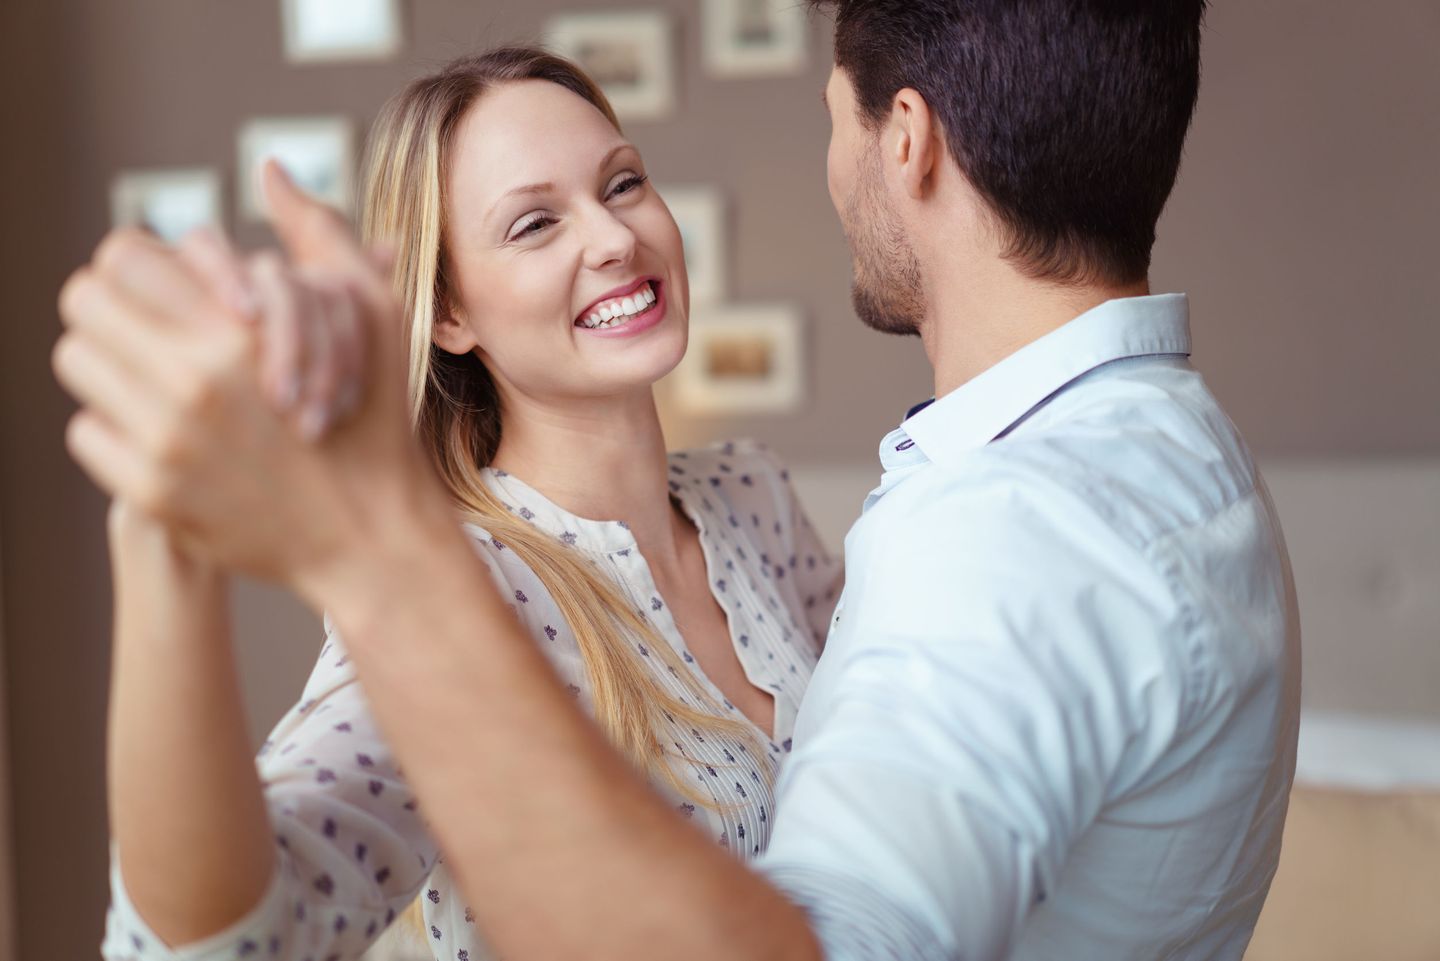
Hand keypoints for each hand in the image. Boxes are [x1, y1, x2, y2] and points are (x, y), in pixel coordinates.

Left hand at [53, 163, 440, 590]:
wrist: (372, 536)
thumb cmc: (377, 419)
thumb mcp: (369, 313)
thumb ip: (318, 232)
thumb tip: (272, 169)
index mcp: (239, 334)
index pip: (122, 259)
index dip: (136, 265)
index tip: (164, 288)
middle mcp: (192, 387)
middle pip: (83, 306)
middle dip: (114, 309)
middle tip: (151, 328)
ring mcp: (165, 445)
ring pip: (79, 368)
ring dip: (111, 365)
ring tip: (157, 379)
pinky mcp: (152, 495)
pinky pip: (87, 434)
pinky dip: (117, 429)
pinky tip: (166, 435)